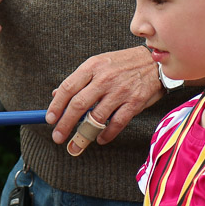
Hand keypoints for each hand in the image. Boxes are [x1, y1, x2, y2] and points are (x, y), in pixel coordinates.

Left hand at [45, 47, 163, 144]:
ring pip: (96, 117)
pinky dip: (106, 134)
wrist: (155, 61)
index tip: (50, 119)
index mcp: (92, 66)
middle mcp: (104, 78)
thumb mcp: (98, 63)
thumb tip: (56, 95)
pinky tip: (100, 139)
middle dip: (65, 124)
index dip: (56, 105)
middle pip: (79, 105)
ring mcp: (120, 91)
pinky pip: (117, 123)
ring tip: (76, 144)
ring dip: (84, 134)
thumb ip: (79, 80)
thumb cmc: (123, 63)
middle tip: (57, 137)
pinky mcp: (134, 102)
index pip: (68, 88)